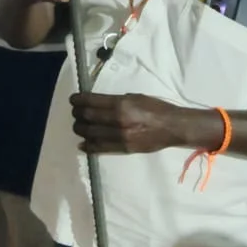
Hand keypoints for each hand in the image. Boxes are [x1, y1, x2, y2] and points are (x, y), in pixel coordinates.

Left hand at [70, 93, 190, 153]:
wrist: (172, 127)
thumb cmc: (155, 108)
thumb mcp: (135, 97)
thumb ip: (116, 101)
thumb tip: (97, 103)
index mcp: (122, 104)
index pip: (92, 102)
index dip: (79, 100)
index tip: (73, 99)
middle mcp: (119, 121)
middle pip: (88, 117)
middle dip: (77, 114)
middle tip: (75, 112)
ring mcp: (120, 137)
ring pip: (91, 133)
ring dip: (81, 129)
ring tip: (79, 125)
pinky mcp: (123, 149)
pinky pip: (101, 148)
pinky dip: (89, 146)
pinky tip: (82, 143)